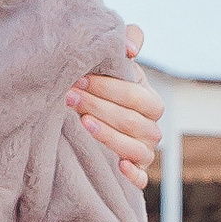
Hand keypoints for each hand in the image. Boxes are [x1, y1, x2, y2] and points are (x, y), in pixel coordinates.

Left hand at [67, 26, 163, 183]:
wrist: (91, 113)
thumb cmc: (103, 86)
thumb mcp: (113, 64)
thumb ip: (124, 43)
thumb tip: (130, 47)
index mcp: (149, 101)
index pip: (137, 97)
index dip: (109, 89)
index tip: (79, 80)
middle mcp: (150, 127)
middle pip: (133, 122)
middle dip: (101, 108)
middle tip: (70, 97)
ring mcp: (144, 150)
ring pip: (136, 148)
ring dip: (109, 135)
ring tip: (83, 122)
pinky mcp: (136, 172)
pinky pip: (142, 178)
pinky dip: (134, 174)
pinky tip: (119, 166)